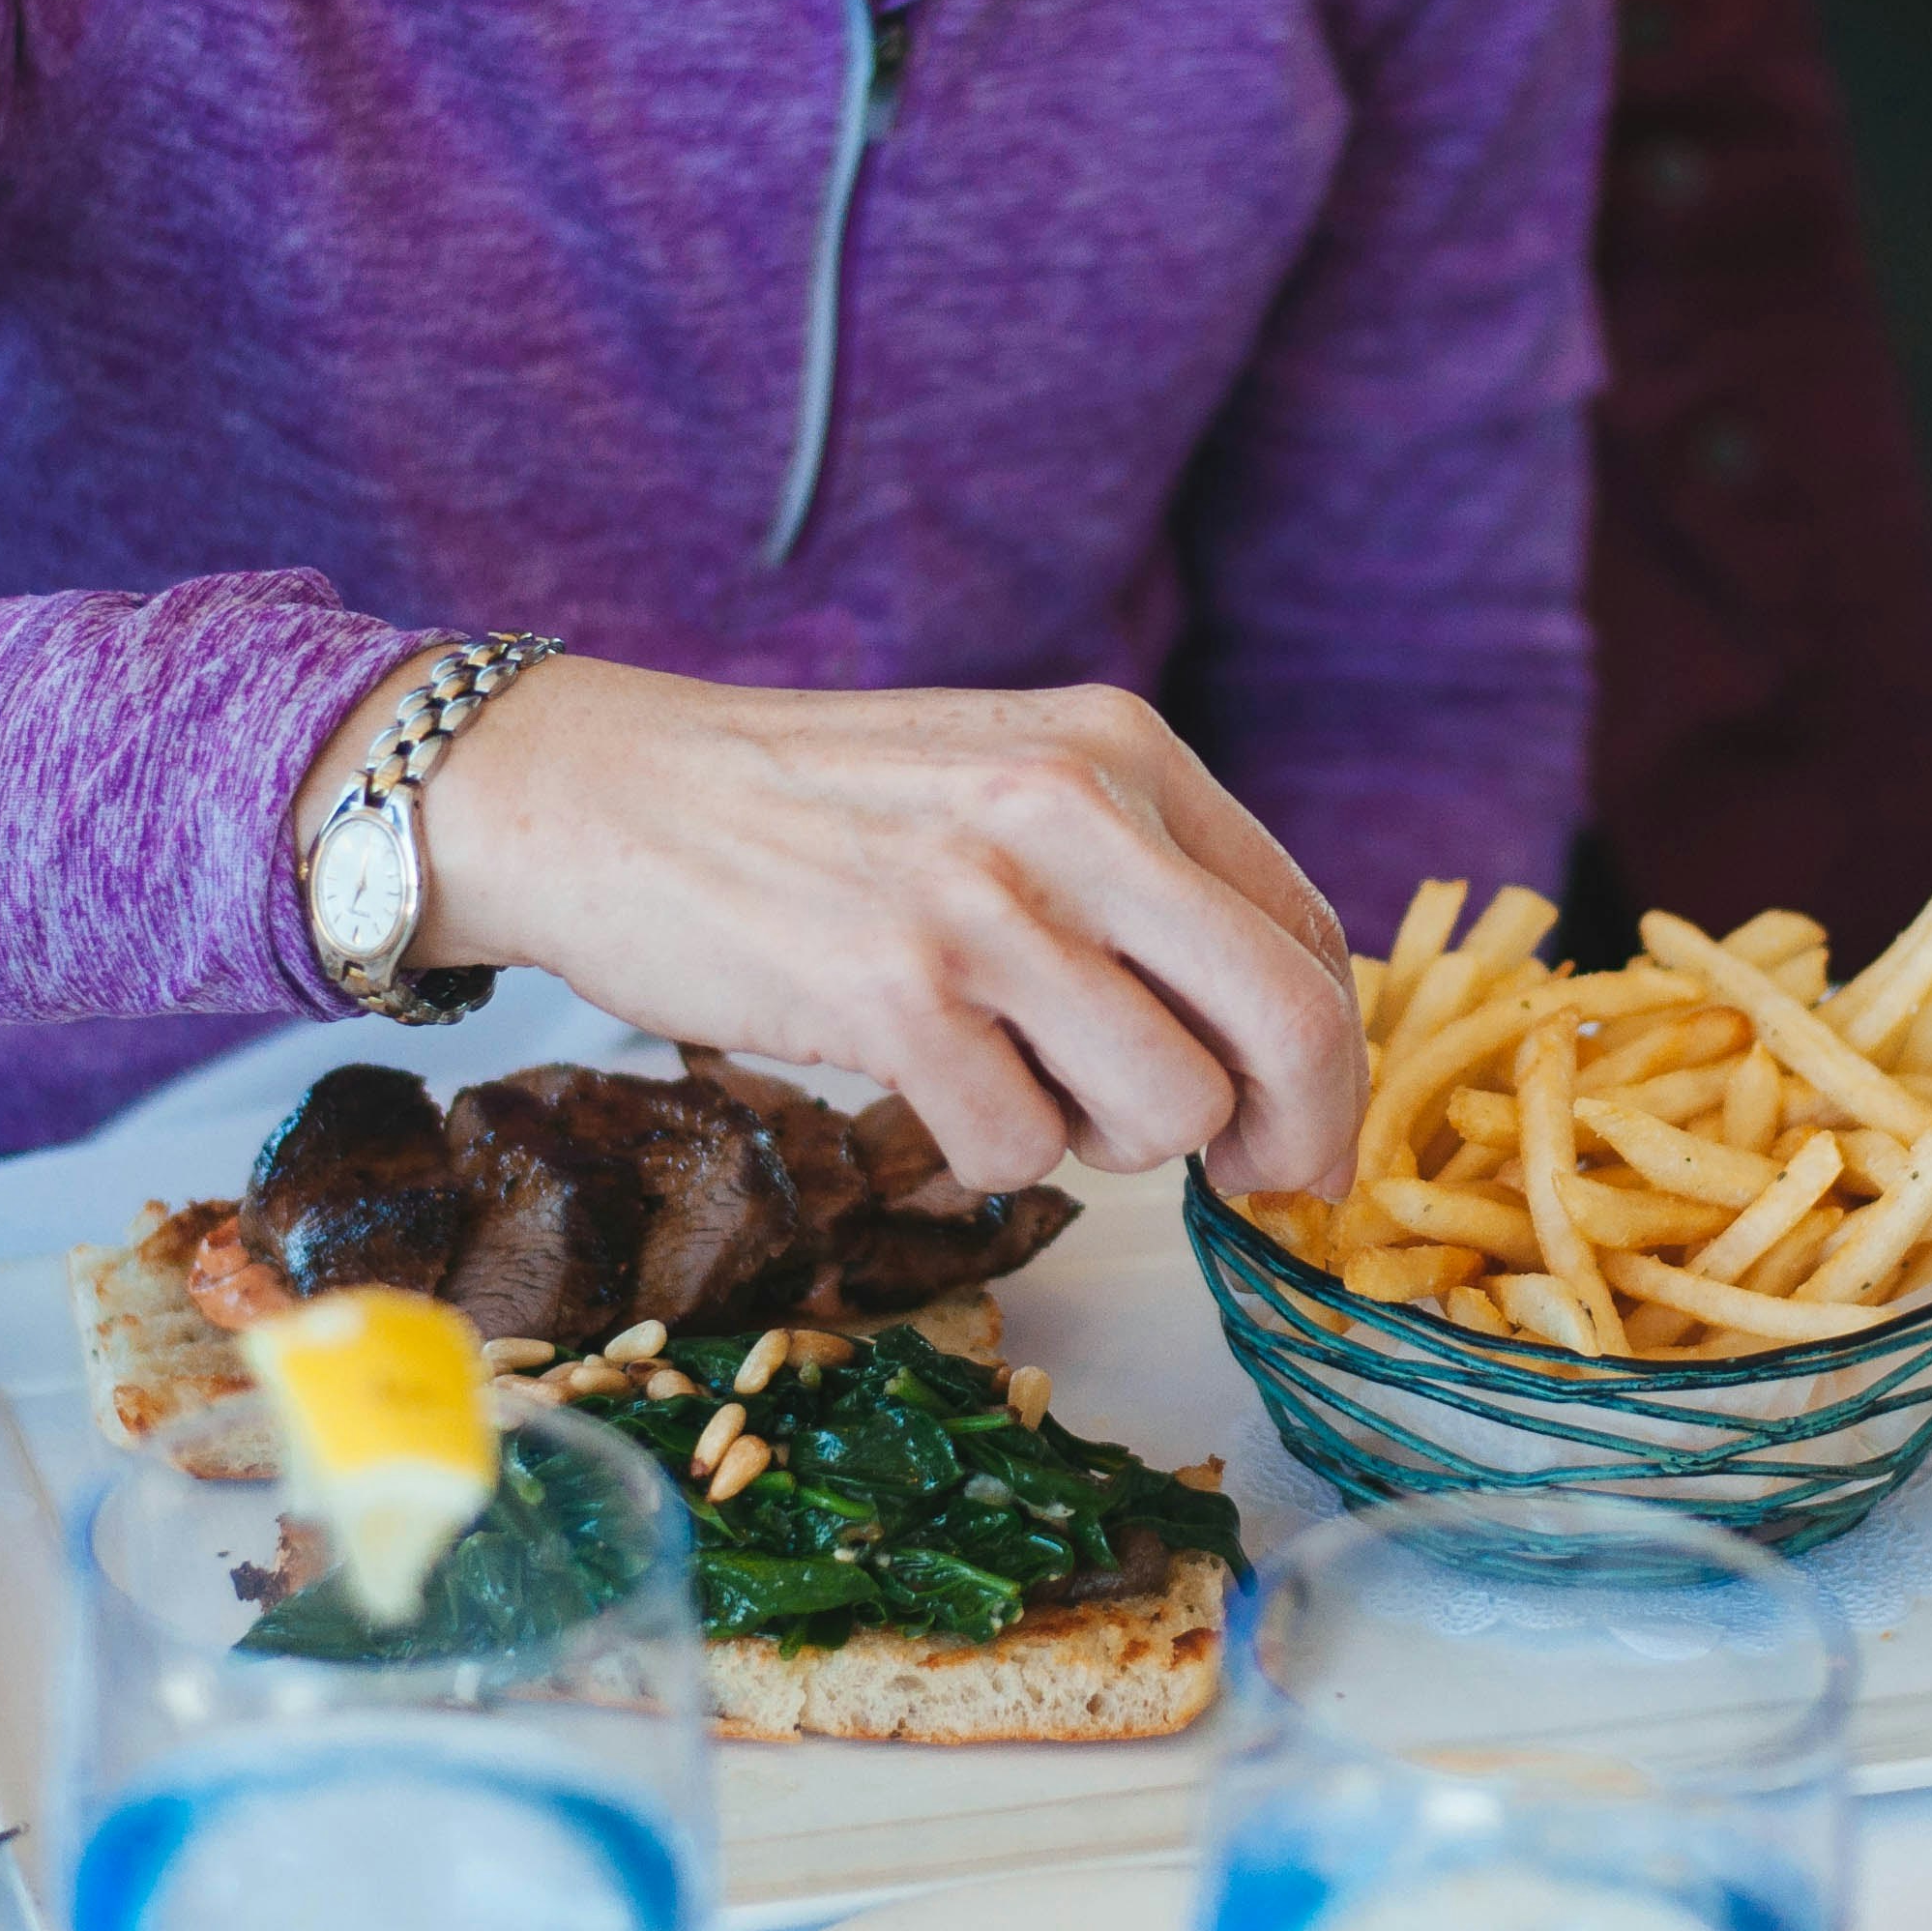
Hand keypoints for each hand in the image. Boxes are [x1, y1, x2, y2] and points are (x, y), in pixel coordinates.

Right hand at [295, 655, 1363, 1195]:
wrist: (603, 790)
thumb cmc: (813, 813)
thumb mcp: (1008, 784)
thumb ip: (1139, 879)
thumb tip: (1279, 1049)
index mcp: (1123, 748)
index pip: (1306, 930)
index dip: (1328, 1062)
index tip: (1298, 1136)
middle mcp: (1073, 809)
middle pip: (1287, 1024)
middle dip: (1288, 1135)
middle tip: (1251, 1182)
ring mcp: (985, 901)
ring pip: (1166, 1110)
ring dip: (1106, 1140)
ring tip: (1016, 1082)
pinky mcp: (895, 992)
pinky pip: (1021, 1153)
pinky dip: (985, 1154)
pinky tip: (925, 1085)